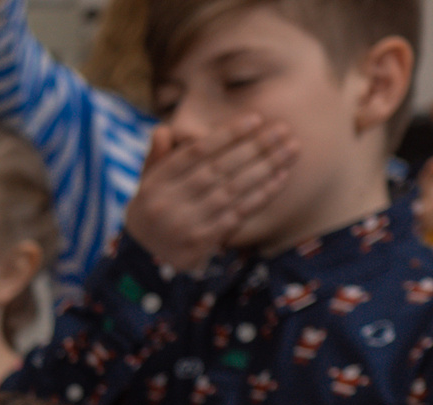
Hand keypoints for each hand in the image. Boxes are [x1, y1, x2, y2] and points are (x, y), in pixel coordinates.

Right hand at [122, 115, 296, 272]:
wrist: (142, 258)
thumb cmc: (153, 211)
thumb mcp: (147, 183)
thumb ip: (158, 157)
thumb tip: (164, 130)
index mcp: (156, 182)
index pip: (196, 152)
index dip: (227, 135)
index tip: (256, 119)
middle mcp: (168, 202)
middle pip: (218, 169)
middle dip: (254, 147)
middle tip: (283, 130)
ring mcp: (185, 224)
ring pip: (231, 191)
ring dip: (265, 168)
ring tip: (290, 150)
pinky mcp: (201, 242)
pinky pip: (237, 214)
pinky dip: (261, 195)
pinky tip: (281, 178)